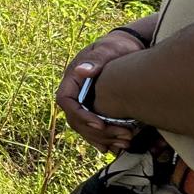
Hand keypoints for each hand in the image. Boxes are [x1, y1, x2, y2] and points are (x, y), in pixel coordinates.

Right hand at [55, 32, 146, 152]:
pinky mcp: (95, 108)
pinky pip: (93, 128)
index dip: (79, 116)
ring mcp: (84, 101)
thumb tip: (82, 70)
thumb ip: (96, 60)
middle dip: (96, 132)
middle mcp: (75, 92)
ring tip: (125, 143)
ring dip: (102, 139)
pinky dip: (103, 139)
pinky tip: (116, 147)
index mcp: (72, 78)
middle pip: (75, 119)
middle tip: (122, 137)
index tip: (100, 125)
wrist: (128, 47)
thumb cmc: (117, 46)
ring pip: (84, 127)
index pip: (65, 101)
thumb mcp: (108, 50)